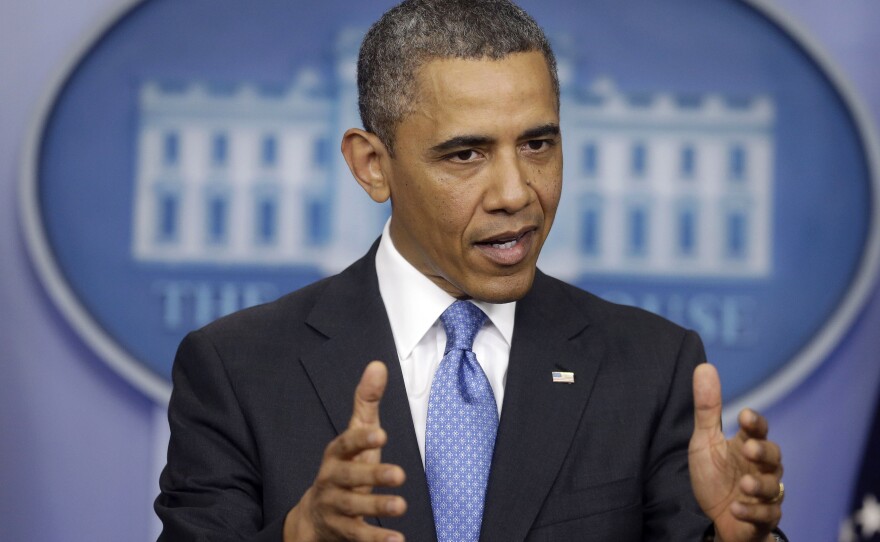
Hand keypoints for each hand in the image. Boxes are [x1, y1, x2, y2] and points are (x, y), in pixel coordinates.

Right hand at [283, 361, 406, 540]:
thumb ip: (366, 402)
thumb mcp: (356, 436)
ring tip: (401, 506)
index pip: (345, 444)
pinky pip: (359, 537)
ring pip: (353, 508)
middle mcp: (332, 480)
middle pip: (349, 477)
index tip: (382, 434)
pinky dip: (377, 540)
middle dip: (372, 476)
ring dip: (377, 507)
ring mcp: (335, 507)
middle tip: (400, 474)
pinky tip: (398, 541)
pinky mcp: (343, 531)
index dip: (361, 439)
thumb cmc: (347, 466)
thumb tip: (378, 365)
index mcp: (337, 454)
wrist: (316, 516)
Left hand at [689, 364, 783, 541]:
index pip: (758, 429)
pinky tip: (736, 508)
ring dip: (758, 485)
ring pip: (772, 487)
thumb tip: (704, 366)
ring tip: (743, 484)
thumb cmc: (714, 474)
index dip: (755, 422)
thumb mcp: (704, 440)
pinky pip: (765, 516)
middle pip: (774, 456)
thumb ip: (707, 408)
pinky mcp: (763, 518)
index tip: (745, 415)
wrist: (718, 516)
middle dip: (763, 452)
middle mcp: (762, 467)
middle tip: (748, 449)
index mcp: (748, 445)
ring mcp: (765, 494)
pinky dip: (752, 512)